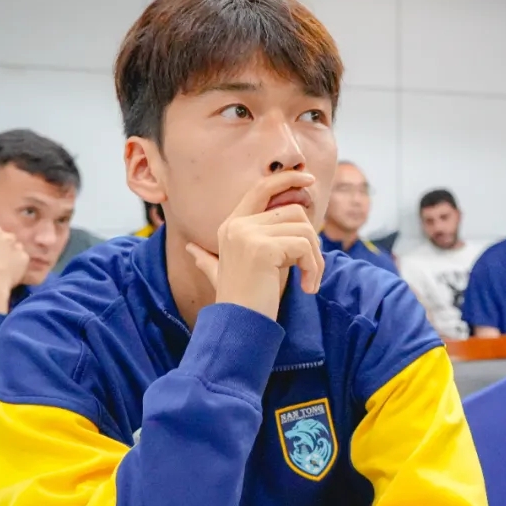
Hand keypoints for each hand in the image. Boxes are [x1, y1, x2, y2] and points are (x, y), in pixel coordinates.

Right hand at [0, 226, 29, 312]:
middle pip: (7, 238)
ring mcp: (18, 246)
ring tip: (6, 264)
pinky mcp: (25, 257)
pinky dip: (19, 262)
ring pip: (17, 247)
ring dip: (13, 252)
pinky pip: (22, 257)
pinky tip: (12, 269)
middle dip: (4, 244)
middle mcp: (7, 236)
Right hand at [185, 172, 324, 320]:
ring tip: (308, 282)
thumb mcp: (220, 274)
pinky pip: (305, 247)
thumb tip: (189, 248)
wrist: (236, 327)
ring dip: (315, 260)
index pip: (261, 188)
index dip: (286, 179)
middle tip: (311, 270)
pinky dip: (313, 268)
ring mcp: (248, 235)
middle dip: (311, 242)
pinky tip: (307, 287)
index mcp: (231, 225)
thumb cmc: (237, 303)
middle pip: (294, 212)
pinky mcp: (263, 249)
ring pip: (304, 231)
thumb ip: (209, 259)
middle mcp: (237, 225)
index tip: (308, 179)